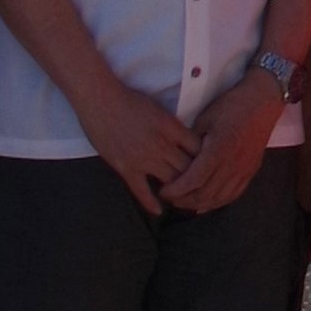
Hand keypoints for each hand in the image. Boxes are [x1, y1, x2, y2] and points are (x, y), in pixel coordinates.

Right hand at [74, 82, 201, 216]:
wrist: (100, 100)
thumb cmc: (129, 100)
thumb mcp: (160, 109)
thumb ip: (173, 127)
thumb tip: (186, 140)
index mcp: (172, 127)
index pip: (198, 149)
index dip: (206, 160)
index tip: (209, 167)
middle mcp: (162, 144)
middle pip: (188, 168)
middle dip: (196, 179)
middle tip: (201, 189)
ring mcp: (144, 158)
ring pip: (170, 181)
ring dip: (177, 192)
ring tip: (183, 200)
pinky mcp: (126, 168)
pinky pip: (141, 191)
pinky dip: (151, 202)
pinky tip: (159, 211)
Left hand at [162, 72, 283, 214]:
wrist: (263, 100)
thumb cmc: (232, 105)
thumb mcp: (205, 119)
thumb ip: (191, 142)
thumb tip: (175, 157)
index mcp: (219, 149)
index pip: (194, 180)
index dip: (176, 190)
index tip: (162, 191)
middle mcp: (232, 164)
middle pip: (205, 194)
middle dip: (183, 200)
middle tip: (169, 198)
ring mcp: (244, 169)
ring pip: (219, 198)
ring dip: (198, 204)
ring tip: (183, 202)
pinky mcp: (251, 170)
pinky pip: (233, 194)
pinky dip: (217, 202)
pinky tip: (206, 204)